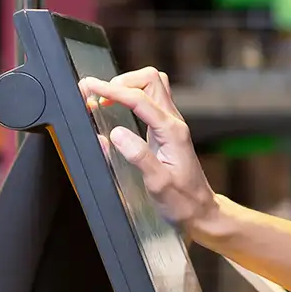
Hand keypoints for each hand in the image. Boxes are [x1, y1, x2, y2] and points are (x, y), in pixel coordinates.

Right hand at [77, 68, 219, 238]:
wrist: (200, 210)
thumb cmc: (182, 201)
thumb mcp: (158, 183)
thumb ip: (138, 157)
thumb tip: (116, 133)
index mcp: (172, 132)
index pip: (140, 99)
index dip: (112, 90)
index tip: (89, 87)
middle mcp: (174, 123)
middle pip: (151, 80)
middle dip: (121, 81)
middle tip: (97, 95)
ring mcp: (171, 124)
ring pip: (152, 87)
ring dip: (126, 87)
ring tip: (103, 100)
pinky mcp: (166, 130)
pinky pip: (149, 102)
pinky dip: (129, 98)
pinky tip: (114, 109)